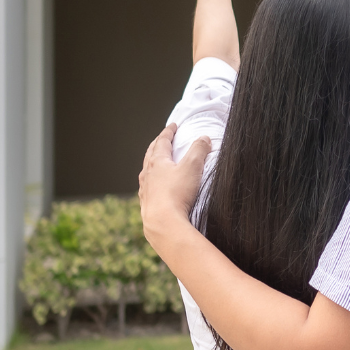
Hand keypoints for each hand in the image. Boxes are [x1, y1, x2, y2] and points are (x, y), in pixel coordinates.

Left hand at [139, 123, 210, 260]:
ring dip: (151, 164)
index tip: (173, 126)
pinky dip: (151, 183)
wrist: (163, 223)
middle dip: (157, 145)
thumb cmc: (177, 194)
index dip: (168, 132)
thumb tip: (204, 138)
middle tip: (162, 139)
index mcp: (157, 162)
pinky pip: (147, 189)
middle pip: (151, 154)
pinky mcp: (146, 205)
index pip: (162, 142)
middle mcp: (148, 174)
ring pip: (146, 172)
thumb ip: (199, 150)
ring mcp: (145, 190)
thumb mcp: (192, 167)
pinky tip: (154, 189)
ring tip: (156, 163)